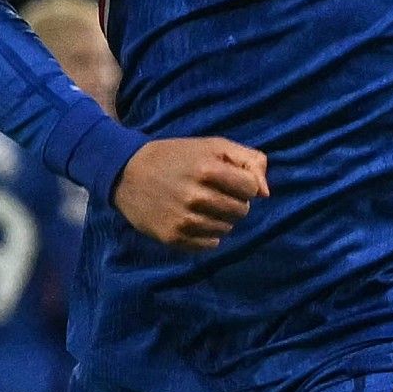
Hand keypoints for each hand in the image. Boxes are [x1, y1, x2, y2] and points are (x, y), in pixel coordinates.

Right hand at [114, 137, 267, 250]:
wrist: (127, 172)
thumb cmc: (177, 156)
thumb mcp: (214, 145)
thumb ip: (249, 160)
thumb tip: (265, 194)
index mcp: (208, 169)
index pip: (251, 189)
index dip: (245, 184)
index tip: (231, 180)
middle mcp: (196, 197)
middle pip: (241, 211)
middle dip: (234, 202)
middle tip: (216, 193)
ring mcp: (183, 220)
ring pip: (227, 229)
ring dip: (221, 219)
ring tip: (204, 205)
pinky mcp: (172, 237)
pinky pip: (209, 245)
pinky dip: (207, 235)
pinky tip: (195, 220)